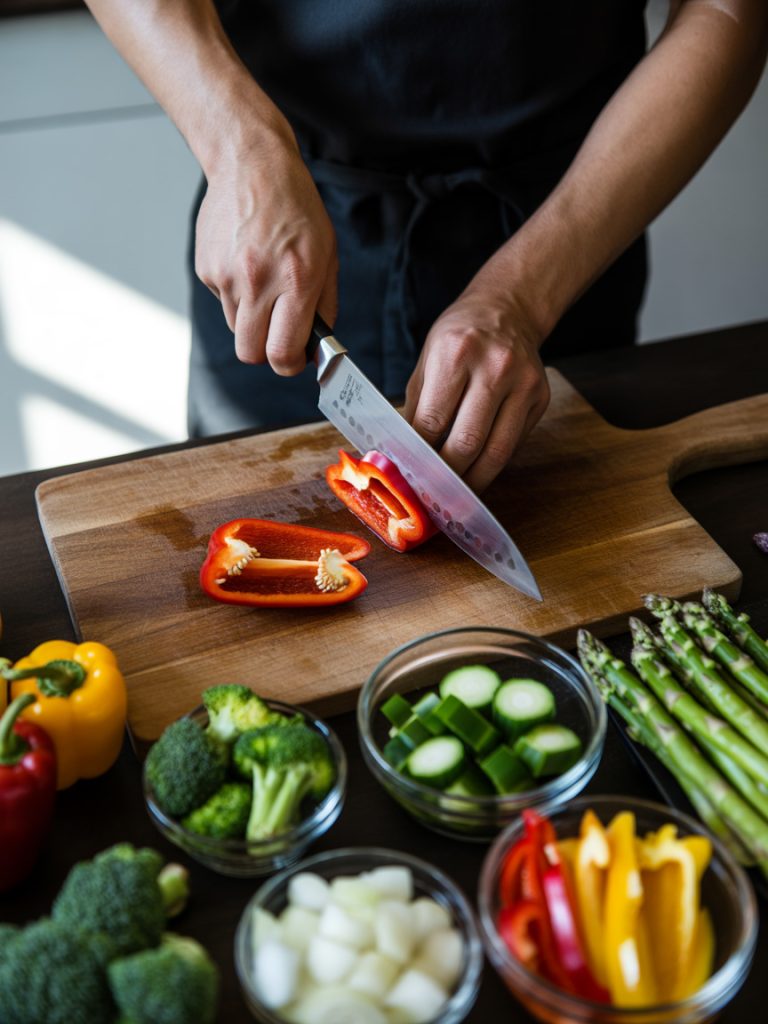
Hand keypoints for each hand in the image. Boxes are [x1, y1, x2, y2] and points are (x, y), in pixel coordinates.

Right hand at [195, 129, 337, 374]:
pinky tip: (246, 262)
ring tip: (264, 283)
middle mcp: (257, 281)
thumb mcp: (327, 255)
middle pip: (250, 353)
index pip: (281, 351)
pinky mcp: (205, 268)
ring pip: (236, 328)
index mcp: (295, 280)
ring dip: (251, 319)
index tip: (293, 360)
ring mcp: (226, 275)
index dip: (288, 365)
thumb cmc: (296, 208)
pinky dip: (235, 293)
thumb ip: (324, 306)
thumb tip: (315, 347)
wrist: (252, 164)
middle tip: (277, 336)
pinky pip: (221, 300)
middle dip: (265, 352)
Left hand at [403, 287, 549, 491]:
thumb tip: (404, 454)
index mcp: (456, 353)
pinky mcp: (540, 398)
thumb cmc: (460, 336)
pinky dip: (492, 462)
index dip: (420, 456)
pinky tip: (477, 470)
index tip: (411, 476)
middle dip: (446, 476)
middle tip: (432, 494)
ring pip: (496, 452)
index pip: (433, 421)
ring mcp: (523, 383)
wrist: (509, 309)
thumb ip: (416, 407)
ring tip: (455, 494)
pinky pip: (513, 444)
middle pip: (466, 442)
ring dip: (473, 480)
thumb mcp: (427, 360)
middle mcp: (494, 367)